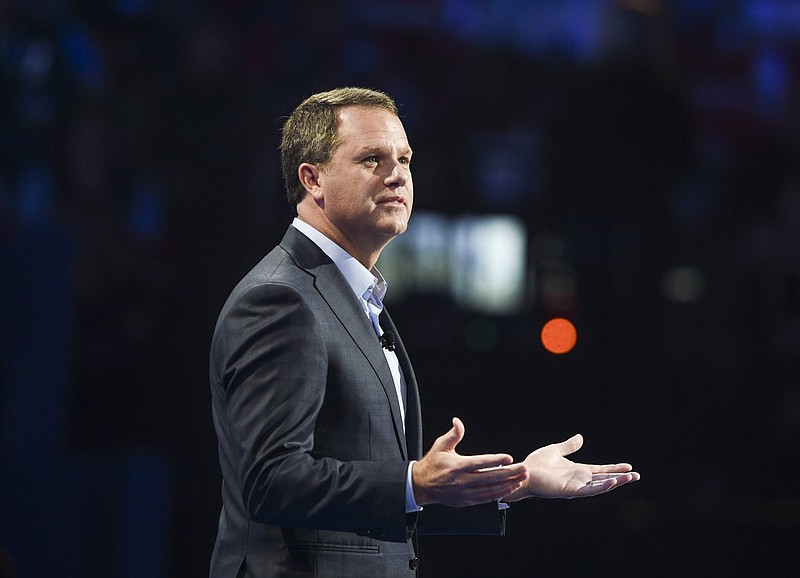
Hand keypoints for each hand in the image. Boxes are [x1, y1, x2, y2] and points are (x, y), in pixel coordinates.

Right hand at [412, 417, 528, 506]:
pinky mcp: (467, 500)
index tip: (509, 458)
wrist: (422, 485)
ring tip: (521, 478)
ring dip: (508, 484)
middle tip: (523, 469)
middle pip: (491, 477)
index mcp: (457, 466)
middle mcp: (463, 481)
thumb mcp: (440, 446)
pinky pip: (486, 498)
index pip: (480, 462)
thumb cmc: (433, 464)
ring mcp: (465, 492)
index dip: (496, 460)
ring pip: (491, 489)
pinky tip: (510, 488)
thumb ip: (453, 434)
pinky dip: (500, 494)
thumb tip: (458, 421)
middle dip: (510, 473)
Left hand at [502, 434, 639, 501]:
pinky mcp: (570, 491)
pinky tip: (612, 482)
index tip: (629, 466)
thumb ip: (569, 446)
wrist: (523, 473)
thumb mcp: (556, 451)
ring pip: (600, 486)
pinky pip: (589, 490)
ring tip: (630, 478)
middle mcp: (579, 479)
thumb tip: (581, 437)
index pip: (601, 469)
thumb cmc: (537, 464)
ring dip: (615, 482)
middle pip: (605, 479)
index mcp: (578, 470)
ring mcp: (576, 486)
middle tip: (637, 476)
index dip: (615, 468)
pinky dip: (601, 487)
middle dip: (621, 478)